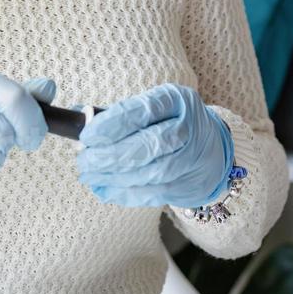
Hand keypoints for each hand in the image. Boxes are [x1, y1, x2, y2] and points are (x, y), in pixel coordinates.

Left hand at [75, 83, 233, 207]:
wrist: (212, 148)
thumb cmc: (170, 122)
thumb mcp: (154, 107)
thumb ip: (121, 114)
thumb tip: (79, 118)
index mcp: (176, 100)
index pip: (141, 111)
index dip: (111, 125)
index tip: (86, 136)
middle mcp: (188, 128)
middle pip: (147, 145)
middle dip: (109, 156)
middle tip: (84, 160)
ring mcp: (191, 159)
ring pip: (149, 173)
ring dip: (113, 177)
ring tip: (89, 175)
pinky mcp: (188, 185)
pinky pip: (152, 194)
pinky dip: (124, 193)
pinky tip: (104, 189)